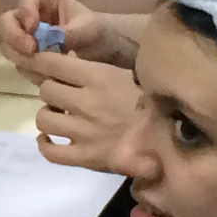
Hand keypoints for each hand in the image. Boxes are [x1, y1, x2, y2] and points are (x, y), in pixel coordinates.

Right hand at [1, 0, 125, 74]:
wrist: (104, 55)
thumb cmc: (98, 33)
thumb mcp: (90, 30)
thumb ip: (71, 33)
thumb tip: (51, 41)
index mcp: (46, 1)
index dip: (26, 11)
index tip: (33, 28)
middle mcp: (31, 17)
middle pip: (7, 21)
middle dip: (13, 36)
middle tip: (30, 50)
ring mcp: (27, 37)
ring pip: (8, 44)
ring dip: (19, 55)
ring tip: (40, 65)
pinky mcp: (28, 56)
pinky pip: (19, 62)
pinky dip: (28, 68)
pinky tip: (45, 74)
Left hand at [23, 51, 143, 173]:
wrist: (173, 139)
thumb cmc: (155, 101)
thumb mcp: (130, 73)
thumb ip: (99, 69)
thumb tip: (71, 59)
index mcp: (98, 77)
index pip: (52, 63)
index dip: (44, 62)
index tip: (46, 64)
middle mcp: (85, 103)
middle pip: (46, 90)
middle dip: (52, 90)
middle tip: (62, 94)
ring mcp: (83, 132)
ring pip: (43, 119)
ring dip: (49, 115)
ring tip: (60, 116)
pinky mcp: (85, 158)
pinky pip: (51, 152)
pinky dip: (45, 145)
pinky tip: (49, 139)